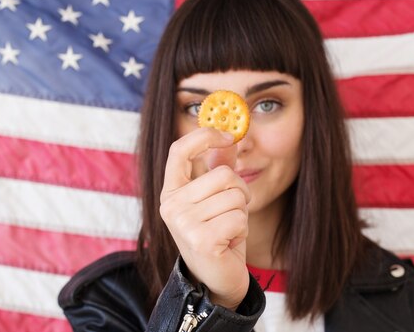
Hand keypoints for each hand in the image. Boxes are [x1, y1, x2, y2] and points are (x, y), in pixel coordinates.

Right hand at [160, 127, 249, 310]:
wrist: (216, 278)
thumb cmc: (217, 234)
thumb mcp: (216, 198)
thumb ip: (218, 168)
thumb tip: (231, 138)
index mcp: (171, 191)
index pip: (180, 150)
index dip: (205, 135)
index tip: (229, 136)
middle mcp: (171, 205)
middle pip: (224, 174)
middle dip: (240, 192)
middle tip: (231, 213)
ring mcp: (183, 223)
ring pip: (235, 196)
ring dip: (241, 213)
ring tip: (227, 229)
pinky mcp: (201, 240)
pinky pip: (239, 217)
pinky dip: (242, 229)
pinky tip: (229, 243)